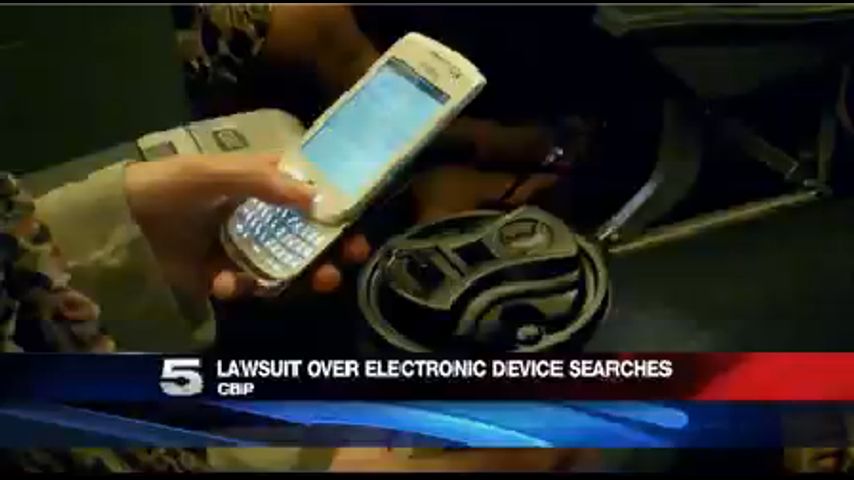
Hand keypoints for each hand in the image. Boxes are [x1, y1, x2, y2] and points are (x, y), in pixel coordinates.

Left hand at [124, 153, 370, 300]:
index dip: (338, 210)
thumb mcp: (214, 175)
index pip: (312, 194)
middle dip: (330, 252)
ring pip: (287, 266)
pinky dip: (243, 287)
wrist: (118, 227)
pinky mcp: (225, 275)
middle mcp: (260, 215)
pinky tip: (225, 283)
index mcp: (262, 183)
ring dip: (299, 276)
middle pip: (308, 236)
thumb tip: (318, 198)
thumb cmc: (169, 188)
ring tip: (303, 283)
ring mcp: (243, 247)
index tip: (359, 227)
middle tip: (343, 266)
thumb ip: (264, 183)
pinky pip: (249, 286)